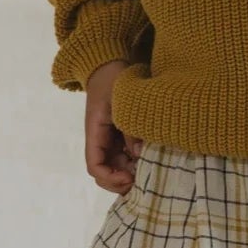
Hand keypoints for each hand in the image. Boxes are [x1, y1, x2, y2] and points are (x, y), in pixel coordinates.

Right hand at [85, 59, 144, 192]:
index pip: (95, 165)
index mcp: (95, 134)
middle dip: (122, 181)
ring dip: (131, 173)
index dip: (110, 177)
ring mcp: (112, 140)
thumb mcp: (122, 101)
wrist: (109, 66)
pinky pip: (127, 156)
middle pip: (106, 172)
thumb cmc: (113, 80)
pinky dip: (137, 163)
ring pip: (118, 167)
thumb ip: (130, 128)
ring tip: (150, 171)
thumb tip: (139, 154)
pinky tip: (152, 161)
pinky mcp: (122, 137)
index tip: (130, 177)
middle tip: (143, 181)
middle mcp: (101, 141)